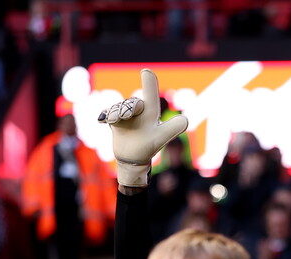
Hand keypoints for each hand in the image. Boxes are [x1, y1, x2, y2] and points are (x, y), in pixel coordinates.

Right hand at [98, 69, 188, 187]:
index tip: (146, 71)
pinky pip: (108, 113)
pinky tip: (106, 120)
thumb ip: (173, 127)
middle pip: (133, 103)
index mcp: (150, 111)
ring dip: (117, 115)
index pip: (151, 94)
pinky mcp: (113, 119)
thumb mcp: (162, 137)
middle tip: (128, 116)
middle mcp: (137, 109)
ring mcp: (124, 113)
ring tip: (119, 123)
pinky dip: (107, 116)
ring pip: (119, 109)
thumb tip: (185, 120)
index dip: (149, 83)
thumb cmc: (149, 145)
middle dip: (130, 108)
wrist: (133, 156)